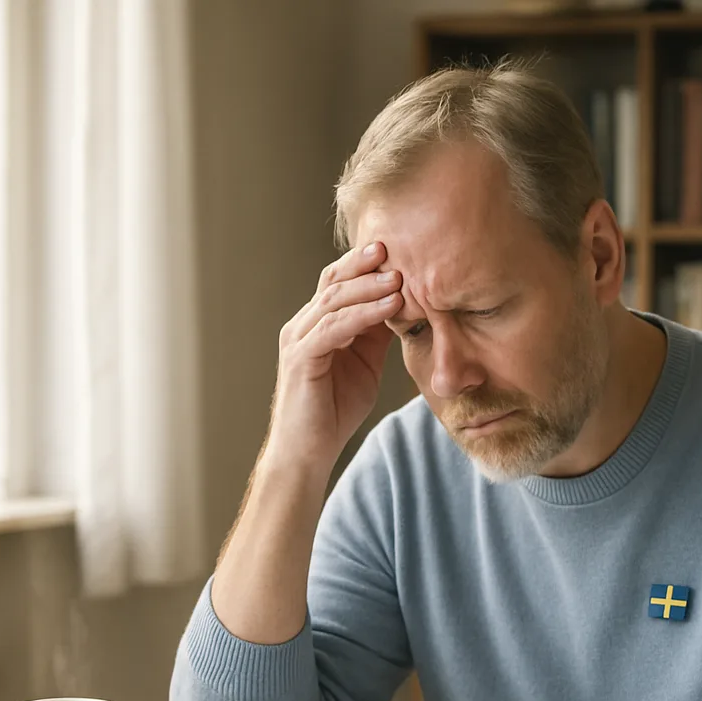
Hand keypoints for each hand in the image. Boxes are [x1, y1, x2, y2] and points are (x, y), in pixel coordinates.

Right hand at [268, 241, 401, 471]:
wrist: (308, 452)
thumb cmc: (334, 411)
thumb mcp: (365, 364)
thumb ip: (376, 334)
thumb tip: (403, 305)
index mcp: (316, 324)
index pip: (337, 283)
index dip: (363, 264)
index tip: (396, 248)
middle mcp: (302, 326)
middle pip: (332, 282)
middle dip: (364, 263)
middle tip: (395, 246)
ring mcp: (299, 340)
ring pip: (334, 300)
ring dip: (369, 286)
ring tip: (400, 275)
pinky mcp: (302, 358)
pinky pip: (335, 327)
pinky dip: (364, 314)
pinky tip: (391, 306)